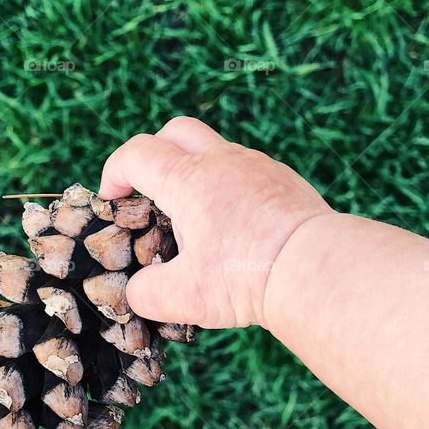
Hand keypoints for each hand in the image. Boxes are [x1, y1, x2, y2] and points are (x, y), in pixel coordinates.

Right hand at [100, 116, 332, 327]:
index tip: (112, 201)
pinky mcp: (283, 181)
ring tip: (193, 219)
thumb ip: (145, 293)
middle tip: (148, 193)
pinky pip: (245, 171)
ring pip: (214, 150)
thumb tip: (136, 292)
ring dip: (193, 173)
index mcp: (188, 180)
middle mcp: (222, 162)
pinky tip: (232, 227)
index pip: (136, 154)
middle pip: (175, 131)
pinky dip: (227, 189)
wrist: (315, 270)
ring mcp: (256, 167)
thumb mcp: (183, 296)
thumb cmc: (246, 278)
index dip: (114, 173)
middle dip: (153, 155)